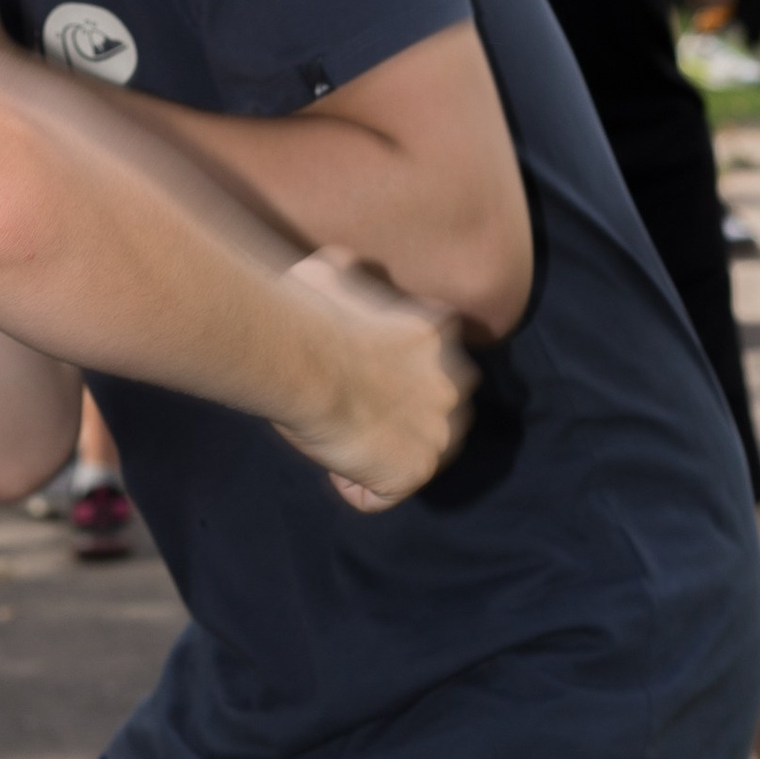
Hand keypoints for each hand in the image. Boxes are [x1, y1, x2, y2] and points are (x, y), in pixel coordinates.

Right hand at [272, 249, 475, 511]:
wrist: (304, 357)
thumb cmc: (310, 311)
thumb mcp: (331, 270)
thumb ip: (350, 273)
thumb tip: (342, 264)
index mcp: (441, 329)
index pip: (438, 355)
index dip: (400, 370)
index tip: (366, 373)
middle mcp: (455, 381)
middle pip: (443, 409)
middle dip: (407, 416)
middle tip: (356, 412)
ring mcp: (441, 431)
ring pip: (420, 455)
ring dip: (386, 454)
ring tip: (344, 442)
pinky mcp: (415, 472)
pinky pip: (382, 495)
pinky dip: (354, 487)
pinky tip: (331, 465)